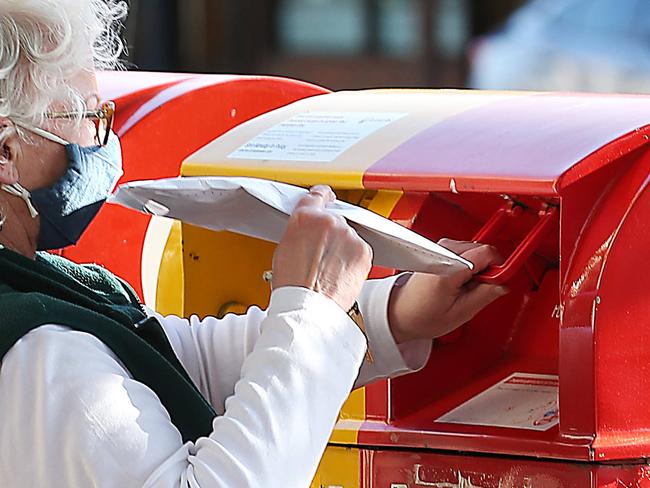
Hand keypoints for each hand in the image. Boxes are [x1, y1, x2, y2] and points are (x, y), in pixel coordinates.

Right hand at [272, 185, 372, 310]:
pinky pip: (359, 250)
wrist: (308, 307)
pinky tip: (340, 272)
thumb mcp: (284, 249)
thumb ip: (300, 230)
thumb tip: (308, 229)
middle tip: (322, 253)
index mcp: (305, 217)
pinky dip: (353, 259)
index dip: (323, 196)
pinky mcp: (363, 251)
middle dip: (331, 233)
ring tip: (329, 268)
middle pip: (334, 219)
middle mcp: (329, 222)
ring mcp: (348, 235)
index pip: (318, 195)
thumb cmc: (293, 286)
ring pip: (348, 236)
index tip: (327, 197)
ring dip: (343, 247)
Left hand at [387, 239, 507, 342]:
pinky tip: (459, 281)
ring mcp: (439, 248)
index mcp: (449, 267)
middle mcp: (442, 252)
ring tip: (465, 287)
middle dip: (488, 268)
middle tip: (481, 289)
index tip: (501, 280)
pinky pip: (463, 251)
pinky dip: (467, 265)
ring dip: (477, 266)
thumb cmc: (421, 316)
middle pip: (482, 248)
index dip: (499, 267)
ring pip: (474, 248)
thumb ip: (486, 294)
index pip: (487, 253)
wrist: (398, 313)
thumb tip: (504, 283)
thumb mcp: (461, 313)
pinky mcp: (438, 250)